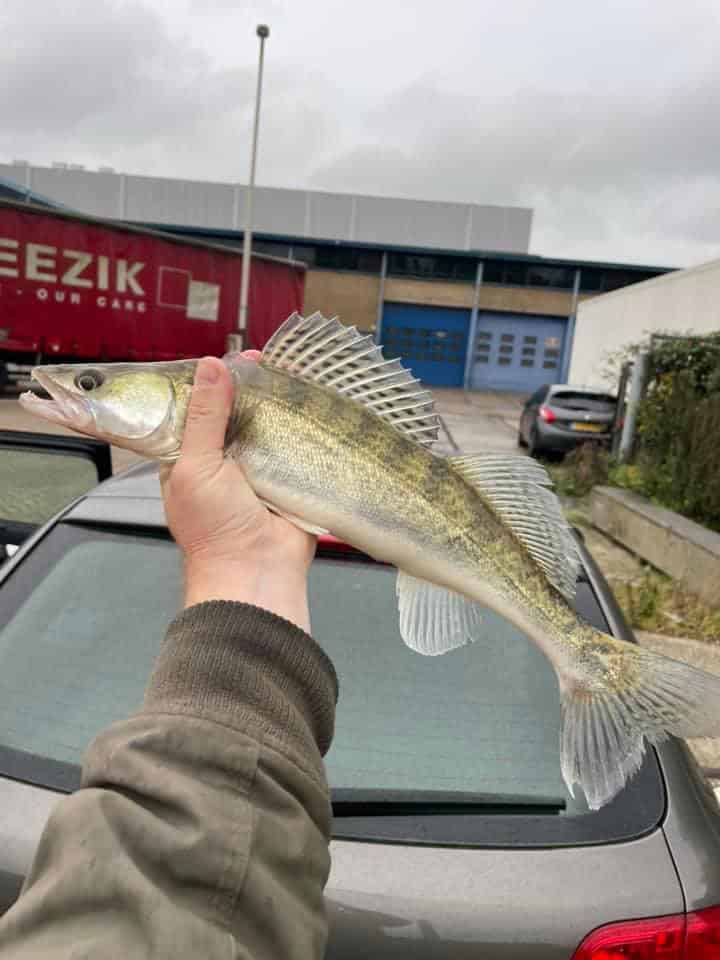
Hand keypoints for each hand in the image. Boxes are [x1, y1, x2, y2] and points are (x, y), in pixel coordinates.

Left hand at [160, 355, 315, 630]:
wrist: (256, 571)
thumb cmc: (213, 526)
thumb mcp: (195, 466)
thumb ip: (204, 417)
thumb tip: (210, 367)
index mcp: (189, 458)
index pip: (198, 410)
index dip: (213, 383)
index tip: (231, 360)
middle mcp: (223, 462)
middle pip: (237, 414)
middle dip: (251, 390)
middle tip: (268, 362)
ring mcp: (258, 470)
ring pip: (268, 427)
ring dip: (279, 406)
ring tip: (293, 374)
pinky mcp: (289, 479)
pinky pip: (295, 447)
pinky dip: (303, 429)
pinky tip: (314, 404)